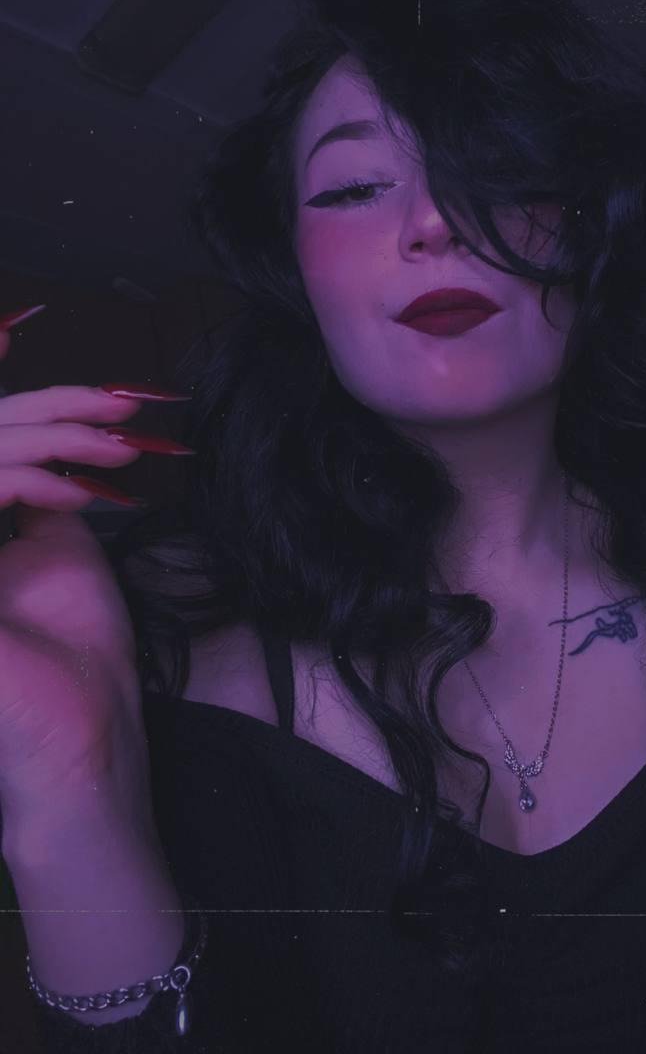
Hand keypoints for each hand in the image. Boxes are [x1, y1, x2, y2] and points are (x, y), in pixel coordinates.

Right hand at [0, 312, 185, 841]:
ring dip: (50, 437)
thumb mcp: (61, 556)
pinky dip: (24, 480)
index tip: (112, 397)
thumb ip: (40, 499)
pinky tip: (79, 493)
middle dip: (52, 411)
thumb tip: (54, 445)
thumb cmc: (76, 661)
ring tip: (119, 446)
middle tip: (122, 408)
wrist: (77, 746)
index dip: (41, 409)